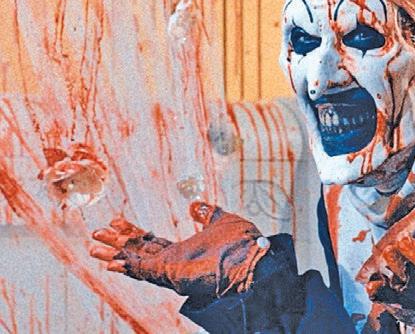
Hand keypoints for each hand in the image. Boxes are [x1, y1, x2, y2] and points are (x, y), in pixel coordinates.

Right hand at [90, 202, 269, 297]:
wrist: (256, 259)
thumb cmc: (244, 244)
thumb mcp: (222, 221)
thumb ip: (206, 214)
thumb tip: (193, 205)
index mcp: (184, 250)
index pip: (152, 242)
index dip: (134, 233)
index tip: (116, 221)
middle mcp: (174, 261)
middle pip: (138, 252)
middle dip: (117, 243)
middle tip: (95, 234)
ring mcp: (171, 270)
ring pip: (136, 262)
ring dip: (115, 254)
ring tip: (94, 247)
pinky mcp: (172, 274)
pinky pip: (144, 271)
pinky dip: (127, 267)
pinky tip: (111, 262)